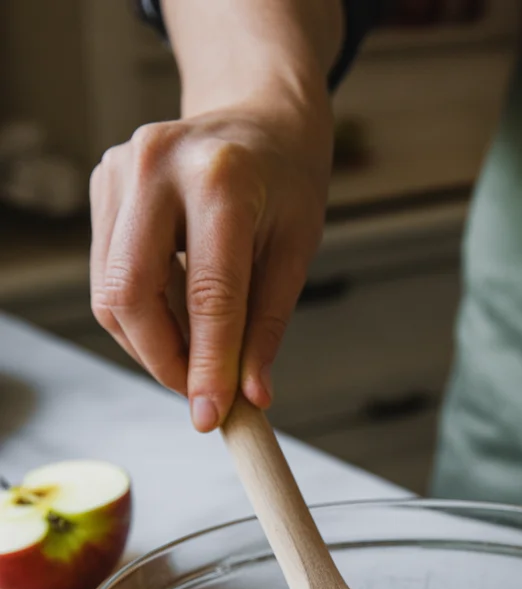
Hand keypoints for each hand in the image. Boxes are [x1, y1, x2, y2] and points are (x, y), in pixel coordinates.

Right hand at [90, 91, 331, 430]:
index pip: (208, 294)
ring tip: (197, 355)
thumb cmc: (286, 183)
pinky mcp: (104, 184)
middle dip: (164, 361)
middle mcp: (158, 167)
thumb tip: (250, 396)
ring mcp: (121, 171)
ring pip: (111, 292)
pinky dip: (141, 314)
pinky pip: (108, 275)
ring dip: (150, 343)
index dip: (208, 364)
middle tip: (200, 393)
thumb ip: (268, 326)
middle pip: (132, 294)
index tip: (212, 416)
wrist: (259, 117)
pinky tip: (177, 316)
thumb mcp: (296, 252)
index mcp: (222, 180)